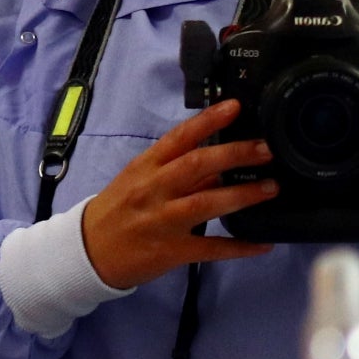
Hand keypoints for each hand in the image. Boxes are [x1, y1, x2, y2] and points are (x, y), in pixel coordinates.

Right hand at [79, 99, 276, 288]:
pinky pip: (210, 248)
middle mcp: (154, 191)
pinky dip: (238, 246)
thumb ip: (178, 170)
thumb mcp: (139, 181)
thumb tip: (221, 159)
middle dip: (234, 154)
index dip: (207, 121)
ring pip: (205, 203)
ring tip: (271, 187)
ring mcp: (162, 222)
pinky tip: (262, 244)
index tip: (235, 107)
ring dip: (242, 195)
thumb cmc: (118, 210)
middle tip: (266, 149)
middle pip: (196, 166)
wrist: (88, 252)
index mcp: (146, 167)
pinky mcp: (171, 251)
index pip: (179, 138)